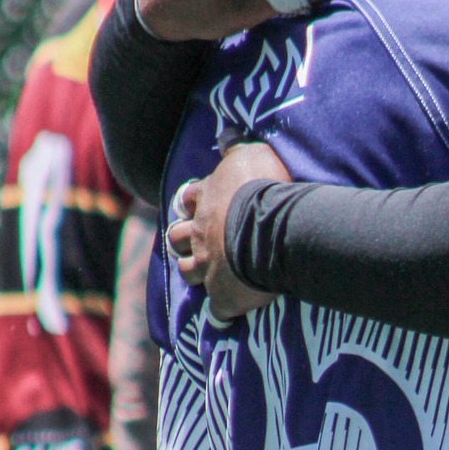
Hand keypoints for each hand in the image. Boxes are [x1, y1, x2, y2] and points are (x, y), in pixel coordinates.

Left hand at [168, 140, 290, 319]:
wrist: (269, 228)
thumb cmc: (262, 187)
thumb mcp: (250, 153)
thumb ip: (235, 145)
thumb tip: (225, 132)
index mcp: (205, 201)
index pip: (189, 200)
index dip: (192, 203)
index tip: (197, 204)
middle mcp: (199, 234)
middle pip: (178, 238)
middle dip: (183, 240)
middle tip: (194, 241)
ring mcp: (208, 267)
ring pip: (188, 273)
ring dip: (194, 272)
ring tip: (204, 274)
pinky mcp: (223, 296)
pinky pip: (221, 310)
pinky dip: (224, 312)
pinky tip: (227, 317)